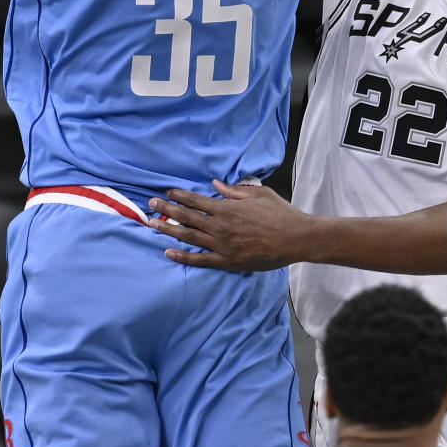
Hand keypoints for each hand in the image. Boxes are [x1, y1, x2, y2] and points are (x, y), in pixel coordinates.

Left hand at [149, 180, 308, 271]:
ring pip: (189, 237)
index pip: (197, 201)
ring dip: (169, 230)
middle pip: (187, 217)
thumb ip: (234, 190)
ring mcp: (223, 245)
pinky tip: (169, 253)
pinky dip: (183, 257)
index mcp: (228, 208)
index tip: (166, 193)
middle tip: (150, 204)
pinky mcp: (228, 262)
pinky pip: (200, 260)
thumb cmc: (280, 214)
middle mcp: (221, 226)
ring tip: (153, 225)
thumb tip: (216, 185)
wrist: (296, 238)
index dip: (179, 196)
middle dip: (167, 210)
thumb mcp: (258, 194)